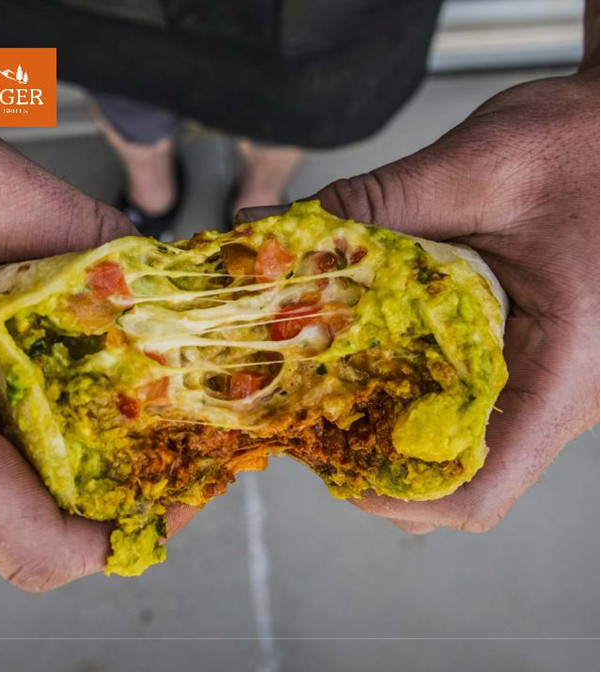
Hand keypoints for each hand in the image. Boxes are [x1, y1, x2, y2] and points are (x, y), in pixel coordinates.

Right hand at [0, 114, 194, 590]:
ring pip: (3, 503)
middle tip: (167, 429)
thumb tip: (142, 269)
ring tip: (117, 401)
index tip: (180, 493)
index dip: (129, 534)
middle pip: (35, 527)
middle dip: (113, 483)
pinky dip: (27, 444)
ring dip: (72, 461)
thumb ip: (78, 228)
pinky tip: (50, 386)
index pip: (40, 547)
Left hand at [311, 69, 597, 532]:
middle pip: (462, 477)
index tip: (337, 464)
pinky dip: (419, 394)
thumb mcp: (479, 167)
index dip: (402, 497)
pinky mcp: (535, 358)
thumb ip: (379, 203)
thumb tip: (282, 230)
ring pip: (466, 445)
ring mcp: (551, 380)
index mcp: (567, 366)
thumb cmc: (583, 144)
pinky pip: (475, 404)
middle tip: (320, 419)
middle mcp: (563, 392)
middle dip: (383, 460)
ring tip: (336, 390)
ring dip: (396, 428)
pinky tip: (377, 355)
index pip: (482, 488)